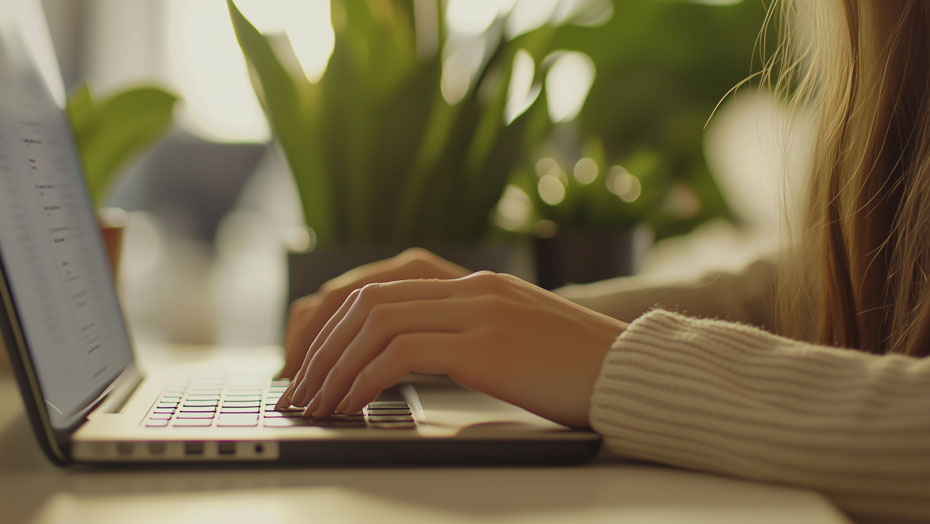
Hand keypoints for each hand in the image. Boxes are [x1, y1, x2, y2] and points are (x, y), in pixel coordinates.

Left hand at [278, 270, 626, 427]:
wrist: (631, 373)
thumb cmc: (575, 369)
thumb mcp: (515, 339)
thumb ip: (465, 335)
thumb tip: (403, 361)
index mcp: (474, 284)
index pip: (378, 288)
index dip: (333, 324)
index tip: (312, 363)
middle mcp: (471, 288)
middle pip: (366, 301)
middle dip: (320, 346)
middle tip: (298, 388)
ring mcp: (478, 311)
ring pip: (376, 323)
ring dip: (335, 366)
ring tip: (316, 404)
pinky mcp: (486, 344)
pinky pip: (401, 354)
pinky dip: (365, 379)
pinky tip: (352, 405)